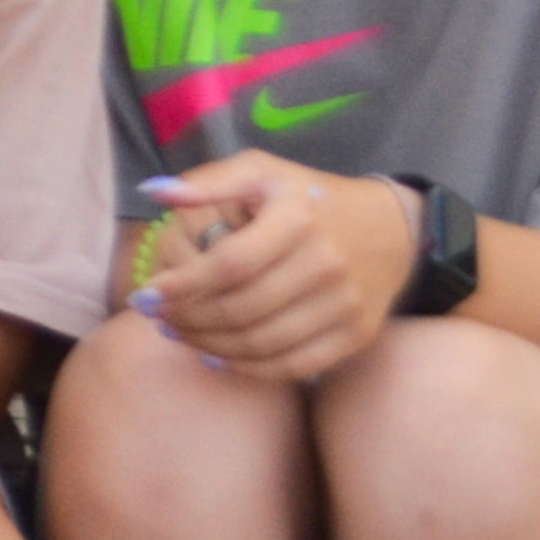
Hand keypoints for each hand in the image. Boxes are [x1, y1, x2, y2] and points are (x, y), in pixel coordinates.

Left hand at [134, 155, 419, 381]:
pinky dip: (248, 368)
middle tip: (156, 318)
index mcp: (297, 218)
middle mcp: (325, 264)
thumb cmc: (311, 197)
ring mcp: (345, 305)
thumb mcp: (262, 171)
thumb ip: (207, 180)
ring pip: (263, 344)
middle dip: (188, 320)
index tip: (146, 294)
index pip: (230, 264)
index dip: (183, 285)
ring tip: (179, 334)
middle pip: (242, 310)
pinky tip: (217, 357)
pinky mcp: (355, 336)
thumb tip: (152, 191)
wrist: (393, 230)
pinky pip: (293, 365)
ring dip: (210, 346)